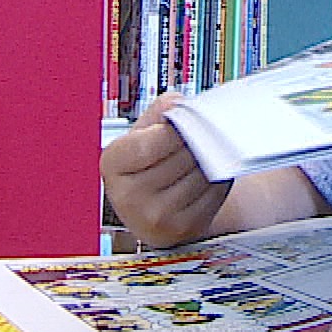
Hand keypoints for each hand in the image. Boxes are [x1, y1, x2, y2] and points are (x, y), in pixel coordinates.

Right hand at [101, 92, 230, 247]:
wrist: (155, 208)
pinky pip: (214, 193)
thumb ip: (158, 112)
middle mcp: (128, 197)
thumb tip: (176, 103)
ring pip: (200, 174)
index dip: (172, 130)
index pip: (148, 144)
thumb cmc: (149, 162)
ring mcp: (156, 217)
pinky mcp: (184, 229)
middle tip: (198, 135)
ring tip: (202, 153)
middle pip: (180, 157)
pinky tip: (209, 174)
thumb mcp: (142, 134)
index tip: (182, 123)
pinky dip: (219, 179)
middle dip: (195, 141)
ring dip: (210, 159)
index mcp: (113, 165)